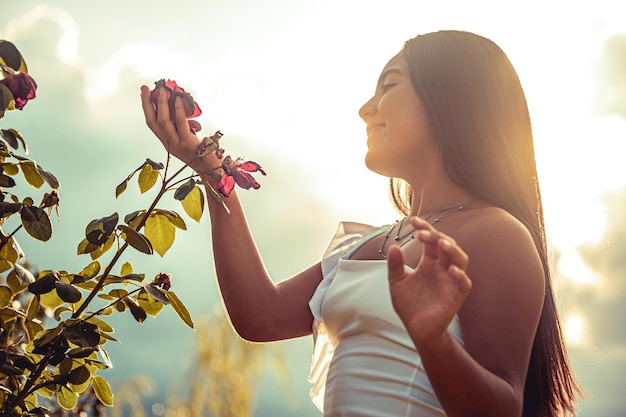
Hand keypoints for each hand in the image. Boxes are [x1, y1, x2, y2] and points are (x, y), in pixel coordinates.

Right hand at [140, 85, 217, 172]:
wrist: (211, 171)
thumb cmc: (202, 154)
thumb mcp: (188, 139)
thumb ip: (181, 127)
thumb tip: (179, 106)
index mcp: (167, 143)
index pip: (152, 124)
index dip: (146, 108)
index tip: (143, 93)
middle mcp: (169, 144)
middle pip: (153, 121)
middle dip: (148, 103)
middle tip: (147, 87)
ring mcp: (177, 144)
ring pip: (164, 121)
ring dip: (162, 104)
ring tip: (163, 90)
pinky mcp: (188, 143)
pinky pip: (181, 123)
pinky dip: (179, 110)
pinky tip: (179, 100)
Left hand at [387, 216, 471, 346]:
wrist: (416, 329)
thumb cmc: (409, 305)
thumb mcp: (396, 283)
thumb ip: (395, 266)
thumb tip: (393, 247)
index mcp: (429, 263)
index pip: (431, 241)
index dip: (425, 229)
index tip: (413, 221)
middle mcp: (442, 269)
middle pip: (447, 245)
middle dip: (436, 236)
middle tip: (422, 233)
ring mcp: (451, 282)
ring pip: (461, 260)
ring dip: (453, 250)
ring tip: (441, 243)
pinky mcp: (455, 297)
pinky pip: (464, 283)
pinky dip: (460, 275)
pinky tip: (450, 269)